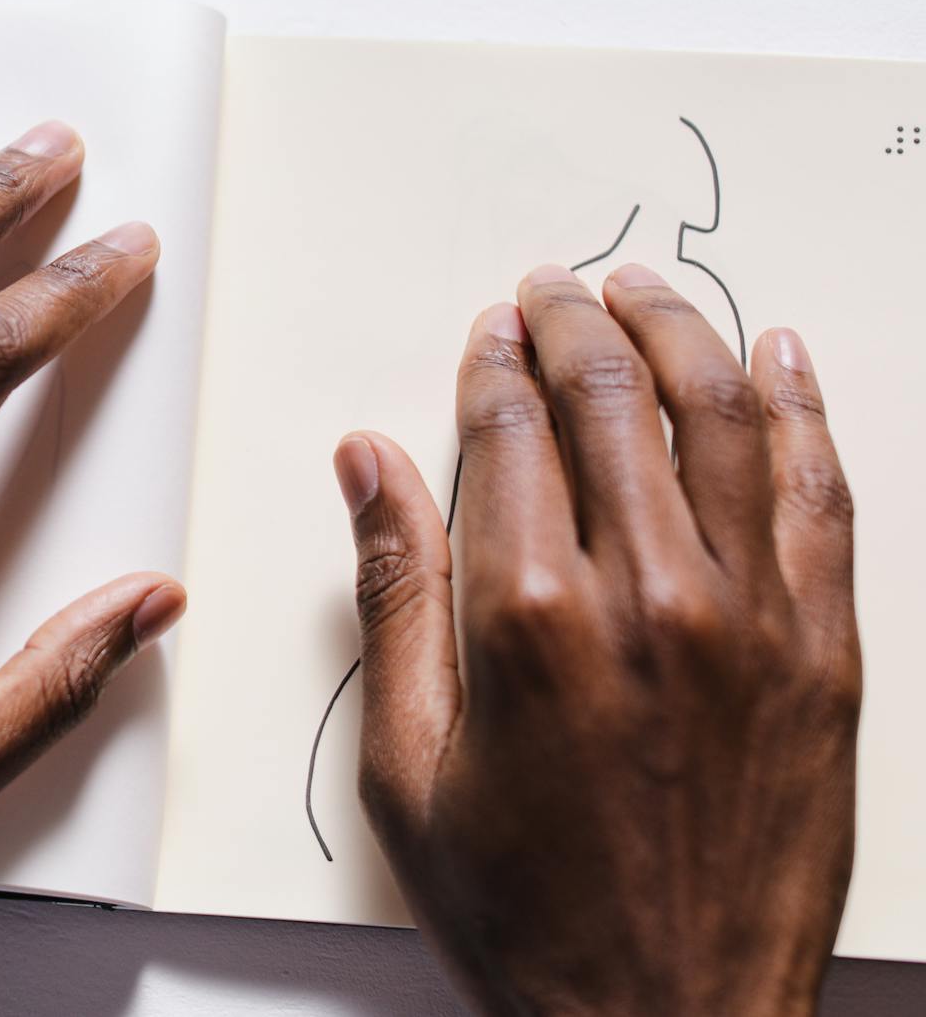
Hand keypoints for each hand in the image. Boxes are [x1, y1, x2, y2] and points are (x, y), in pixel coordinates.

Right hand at [336, 262, 858, 1015]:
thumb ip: (394, 593)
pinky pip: (822, 498)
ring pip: (726, 422)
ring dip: (685, 336)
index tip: (494, 327)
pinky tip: (784, 361)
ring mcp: (752, 621)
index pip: (512, 431)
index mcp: (528, 621)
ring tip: (651, 293)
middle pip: (615, 403)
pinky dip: (805, 413)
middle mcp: (649, 598)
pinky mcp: (825, 655)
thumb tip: (369, 464)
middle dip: (580, 325)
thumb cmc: (524, 908)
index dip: (497, 361)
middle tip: (560, 287)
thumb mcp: (407, 765)